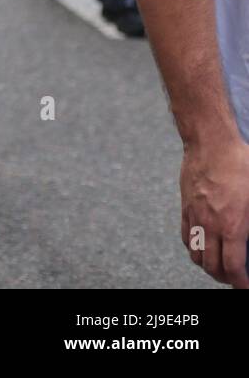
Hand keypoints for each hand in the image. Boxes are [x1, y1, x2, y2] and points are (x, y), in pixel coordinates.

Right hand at [180, 139, 248, 287]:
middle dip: (224, 278)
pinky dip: (194, 248)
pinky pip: (186, 236)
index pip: (232, 267)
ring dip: (207, 265)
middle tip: (235, 278)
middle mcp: (210, 224)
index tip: (246, 286)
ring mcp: (195, 215)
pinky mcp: (185, 206)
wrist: (210, 141)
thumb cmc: (241, 163)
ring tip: (219, 266)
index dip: (240, 282)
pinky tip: (204, 246)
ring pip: (195, 254)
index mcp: (232, 225)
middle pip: (211, 265)